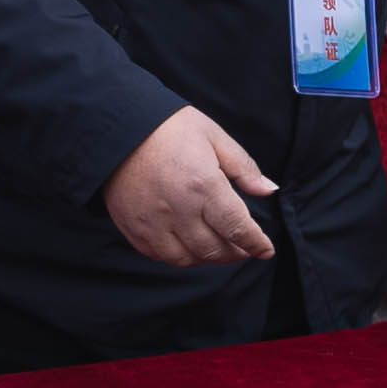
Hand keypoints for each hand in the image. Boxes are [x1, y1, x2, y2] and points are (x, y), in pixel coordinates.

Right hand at [105, 106, 277, 267]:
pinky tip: (190, 246)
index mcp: (204, 185)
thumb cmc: (170, 128)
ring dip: (209, 259)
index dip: (255, 243)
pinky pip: (160, 256)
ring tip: (220, 248)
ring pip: (188, 259)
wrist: (118, 130)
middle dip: (235, 253)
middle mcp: (179, 210)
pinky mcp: (134, 228)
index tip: (266, 251)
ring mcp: (154, 223)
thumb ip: (243, 167)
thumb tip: (269, 190)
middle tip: (245, 249)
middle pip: (214, 249)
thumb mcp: (214, 137)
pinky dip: (180, 257)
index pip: (237, 227)